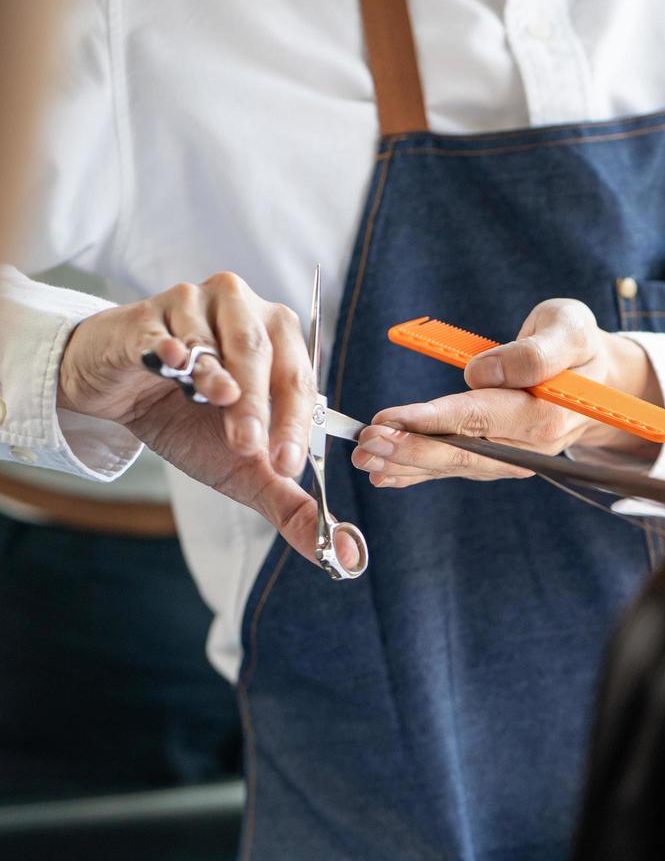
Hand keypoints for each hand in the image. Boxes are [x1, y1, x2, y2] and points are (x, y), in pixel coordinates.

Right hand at [57, 272, 360, 568]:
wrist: (122, 396)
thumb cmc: (192, 423)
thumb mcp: (245, 469)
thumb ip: (291, 505)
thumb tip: (346, 555)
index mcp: (285, 343)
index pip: (299, 382)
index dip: (296, 423)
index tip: (287, 463)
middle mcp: (249, 312)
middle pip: (261, 355)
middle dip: (257, 405)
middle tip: (248, 447)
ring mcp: (199, 305)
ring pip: (215, 341)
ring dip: (215, 378)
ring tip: (212, 402)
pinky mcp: (151, 313)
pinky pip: (165, 330)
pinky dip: (171, 348)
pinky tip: (173, 361)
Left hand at [352, 299, 660, 487]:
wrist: (599, 379)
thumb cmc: (579, 346)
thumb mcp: (569, 328)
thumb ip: (534, 351)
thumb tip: (481, 373)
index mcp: (549, 412)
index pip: (482, 418)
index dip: (433, 420)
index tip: (391, 418)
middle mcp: (532, 444)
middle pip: (463, 448)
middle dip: (410, 448)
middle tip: (366, 443)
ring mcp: (517, 457)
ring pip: (456, 462)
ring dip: (408, 462)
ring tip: (365, 457)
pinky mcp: (503, 459)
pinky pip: (458, 466)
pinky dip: (420, 472)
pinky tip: (386, 475)